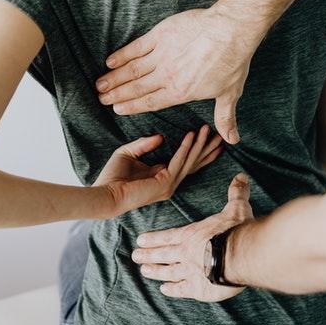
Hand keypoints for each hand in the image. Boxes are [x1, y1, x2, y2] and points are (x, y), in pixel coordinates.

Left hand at [94, 125, 221, 215]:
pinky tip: (191, 135)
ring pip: (190, 161)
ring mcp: (169, 185)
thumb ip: (144, 144)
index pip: (186, 162)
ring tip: (208, 130)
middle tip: (220, 135)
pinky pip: (178, 161)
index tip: (208, 137)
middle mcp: (169, 182)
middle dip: (207, 148)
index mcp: (162, 176)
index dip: (198, 150)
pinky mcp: (165, 183)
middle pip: (194, 163)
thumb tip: (162, 136)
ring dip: (199, 145)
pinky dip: (185, 148)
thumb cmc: (112, 177)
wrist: (105, 194)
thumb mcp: (128, 153)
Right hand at [95, 8, 263, 144]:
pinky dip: (122, 55)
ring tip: (100, 84)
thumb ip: (224, 118)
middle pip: (136, 87)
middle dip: (117, 94)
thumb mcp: (229, 94)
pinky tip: (110, 61)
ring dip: (114, 78)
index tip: (117, 109)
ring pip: (132, 70)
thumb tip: (232, 140)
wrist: (231, 31)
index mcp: (180, 92)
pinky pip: (136, 47)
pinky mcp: (160, 36)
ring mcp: (162, 55)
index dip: (132, 106)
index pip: (150, 102)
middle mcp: (167, 76)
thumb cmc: (232, 62)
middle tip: (102, 99)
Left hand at [132, 173, 253, 301]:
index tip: (140, 240)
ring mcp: (189, 272)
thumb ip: (236, 194)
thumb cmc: (237, 231)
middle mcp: (186, 253)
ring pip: (167, 272)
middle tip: (135, 256)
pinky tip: (164, 289)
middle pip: (162, 254)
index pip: (168, 236)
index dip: (154, 239)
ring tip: (144, 272)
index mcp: (192, 235)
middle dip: (147, 255)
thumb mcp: (237, 208)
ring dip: (155, 271)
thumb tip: (241, 177)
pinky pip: (181, 289)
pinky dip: (172, 289)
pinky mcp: (198, 288)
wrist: (241, 255)